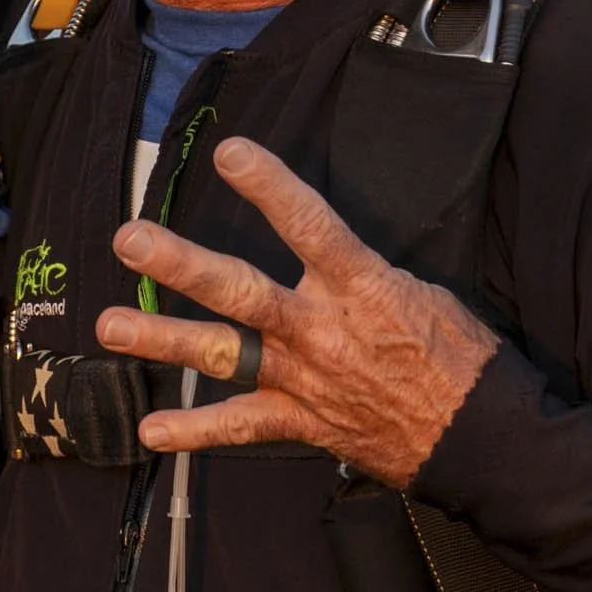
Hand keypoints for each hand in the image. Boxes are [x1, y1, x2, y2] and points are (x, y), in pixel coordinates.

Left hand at [94, 138, 498, 486]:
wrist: (482, 439)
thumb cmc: (461, 357)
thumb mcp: (422, 291)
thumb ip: (360, 270)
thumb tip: (323, 245)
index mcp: (361, 288)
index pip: (310, 225)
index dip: (269, 187)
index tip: (229, 153)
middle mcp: (322, 331)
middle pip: (241, 290)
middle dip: (181, 264)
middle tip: (130, 241)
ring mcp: (306, 380)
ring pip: (223, 354)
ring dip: (162, 340)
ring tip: (108, 327)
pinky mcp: (302, 423)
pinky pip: (240, 428)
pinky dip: (194, 431)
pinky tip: (151, 429)